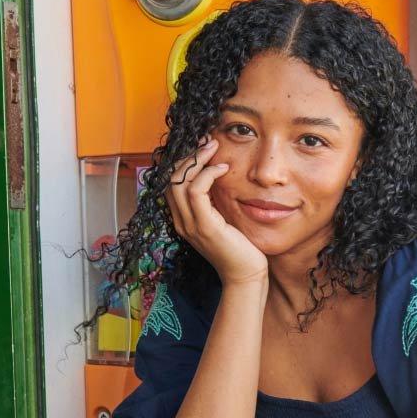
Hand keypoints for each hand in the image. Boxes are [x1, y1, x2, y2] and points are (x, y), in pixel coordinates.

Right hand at [165, 139, 268, 287]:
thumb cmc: (240, 248)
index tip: (202, 147)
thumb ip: (214, 201)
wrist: (246, 275)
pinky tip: (222, 168)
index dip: (183, 161)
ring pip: (179, 182)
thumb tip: (217, 173)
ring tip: (212, 147)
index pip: (171, 183)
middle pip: (171, 178)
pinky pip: (196, 192)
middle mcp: (181, 222)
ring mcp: (190, 225)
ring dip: (196, 160)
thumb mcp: (223, 219)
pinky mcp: (204, 227)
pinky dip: (207, 174)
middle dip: (187, 155)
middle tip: (206, 141)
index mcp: (183, 220)